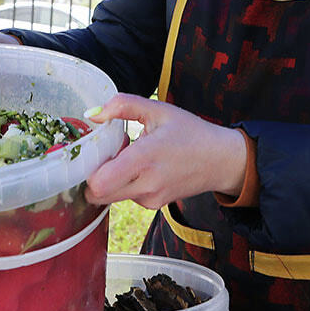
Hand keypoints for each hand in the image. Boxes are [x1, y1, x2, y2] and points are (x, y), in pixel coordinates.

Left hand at [83, 93, 247, 208]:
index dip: (88, 169)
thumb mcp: (158, 110)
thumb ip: (122, 105)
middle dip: (95, 175)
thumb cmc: (190, 132)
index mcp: (144, 159)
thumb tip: (92, 114)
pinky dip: (126, 183)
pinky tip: (143, 166)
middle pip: (97, 194)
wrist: (221, 160)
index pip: (98, 184)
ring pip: (111, 196)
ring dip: (110, 179)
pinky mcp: (154, 205)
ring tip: (130, 156)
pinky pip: (126, 196)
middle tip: (107, 154)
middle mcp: (145, 185)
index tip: (95, 150)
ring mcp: (150, 199)